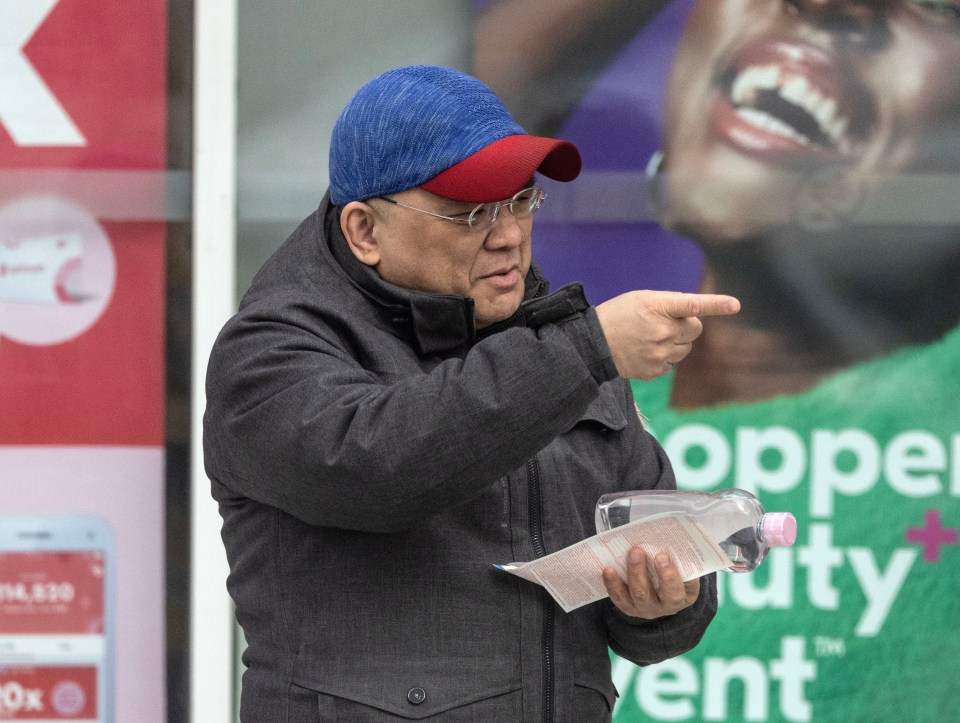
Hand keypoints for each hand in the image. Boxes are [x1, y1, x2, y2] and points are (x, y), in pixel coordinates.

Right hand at [595, 290, 739, 380]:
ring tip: (651, 337)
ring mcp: (660, 353)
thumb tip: (696, 315)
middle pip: (695, 329)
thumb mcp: (642, 299)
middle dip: (686, 325)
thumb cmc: (619, 315)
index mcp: (658, 307)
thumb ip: (670, 304)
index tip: (735, 304)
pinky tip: (645, 351)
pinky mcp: (656, 370)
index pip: (692, 304)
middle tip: (663, 322)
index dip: (715, 304)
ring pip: (686, 348)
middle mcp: (662, 331)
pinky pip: (673, 363)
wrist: (594, 343)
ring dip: (676, 342)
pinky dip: (664, 357)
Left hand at [603, 547, 699, 618]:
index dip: (669, 575)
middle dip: (642, 572)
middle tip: (637, 550)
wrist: (664, 587)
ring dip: (630, 574)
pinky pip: (619, 598)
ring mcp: (645, 609)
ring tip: (624, 557)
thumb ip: (678, 557)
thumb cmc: (677, 572)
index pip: (676, 590)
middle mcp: (664, 607)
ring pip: (636, 596)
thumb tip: (665, 537)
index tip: (662, 555)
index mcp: (682, 597)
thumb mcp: (683, 567)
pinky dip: (612, 584)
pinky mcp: (629, 607)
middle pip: (650, 594)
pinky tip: (608, 570)